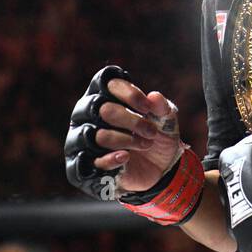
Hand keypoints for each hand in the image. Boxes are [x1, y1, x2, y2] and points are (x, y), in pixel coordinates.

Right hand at [65, 66, 183, 197]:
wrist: (159, 168)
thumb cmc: (157, 135)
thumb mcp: (166, 120)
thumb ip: (162, 107)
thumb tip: (154, 96)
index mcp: (105, 95)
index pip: (108, 83)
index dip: (130, 94)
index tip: (148, 108)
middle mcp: (88, 113)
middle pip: (105, 110)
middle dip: (133, 121)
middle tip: (150, 131)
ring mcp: (84, 138)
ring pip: (100, 135)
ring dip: (127, 141)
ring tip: (144, 145)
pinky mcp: (87, 163)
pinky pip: (94, 160)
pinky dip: (112, 159)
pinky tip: (125, 157)